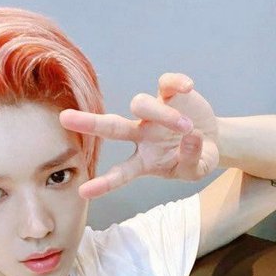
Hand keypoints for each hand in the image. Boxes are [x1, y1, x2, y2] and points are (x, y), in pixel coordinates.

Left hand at [59, 73, 219, 197]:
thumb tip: (190, 137)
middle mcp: (141, 135)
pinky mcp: (169, 94)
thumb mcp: (196, 170)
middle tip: (64, 118)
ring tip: (187, 128)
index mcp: (143, 162)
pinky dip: (176, 83)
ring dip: (164, 116)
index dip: (103, 184)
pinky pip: (166, 83)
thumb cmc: (195, 159)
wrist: (211, 139)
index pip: (120, 174)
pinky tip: (187, 88)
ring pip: (140, 104)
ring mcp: (153, 113)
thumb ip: (191, 161)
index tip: (83, 192)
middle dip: (88, 123)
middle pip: (111, 128)